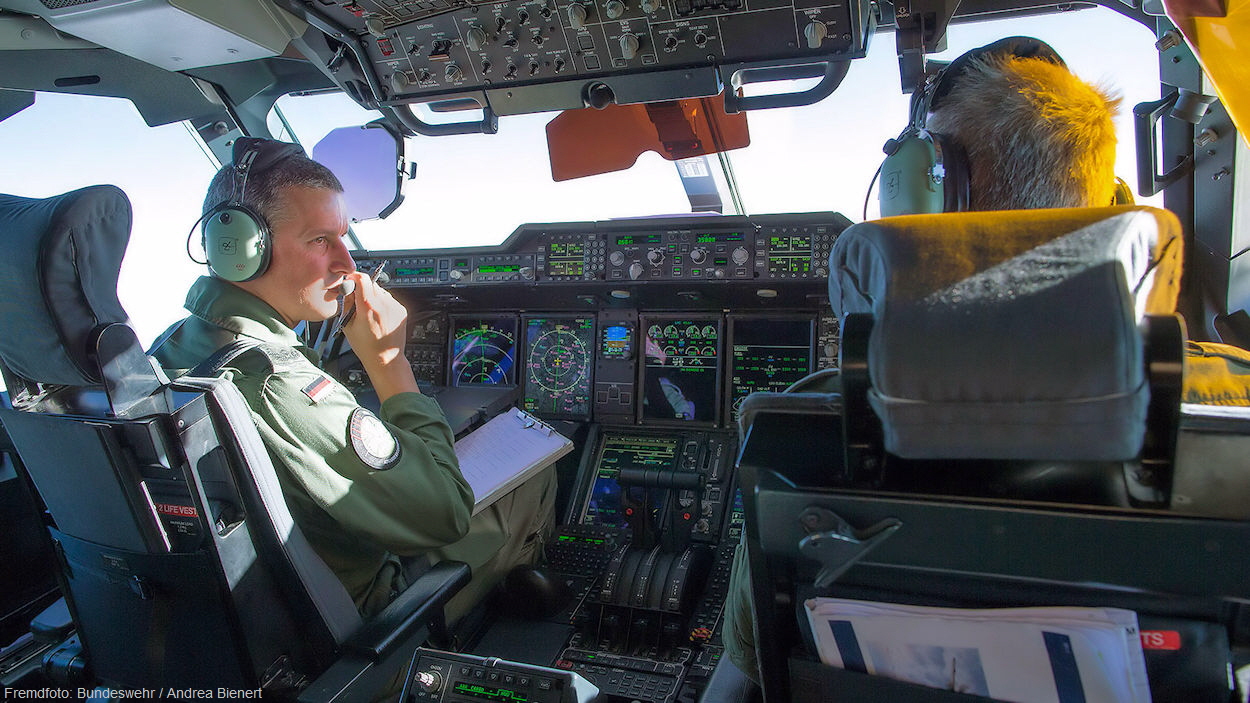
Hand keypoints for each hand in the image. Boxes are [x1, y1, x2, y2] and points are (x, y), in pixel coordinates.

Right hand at [341, 272, 419, 398]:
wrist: (385, 358)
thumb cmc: (366, 346)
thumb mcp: (347, 324)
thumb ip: (347, 303)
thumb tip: (347, 289)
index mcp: (368, 307)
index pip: (362, 279)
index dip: (354, 277)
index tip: (350, 280)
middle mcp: (384, 304)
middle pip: (372, 284)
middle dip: (363, 288)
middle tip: (357, 300)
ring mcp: (394, 307)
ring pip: (381, 291)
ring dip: (373, 296)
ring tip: (369, 313)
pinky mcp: (401, 310)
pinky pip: (389, 300)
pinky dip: (383, 304)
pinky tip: (379, 317)